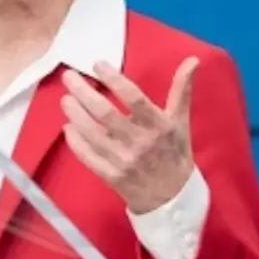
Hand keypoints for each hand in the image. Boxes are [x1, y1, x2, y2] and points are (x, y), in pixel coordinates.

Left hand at [61, 57, 198, 212]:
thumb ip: (181, 90)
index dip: (114, 80)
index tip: (98, 64)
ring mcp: (123, 160)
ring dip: (75, 114)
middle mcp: (140, 142)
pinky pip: (87, 156)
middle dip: (83, 92)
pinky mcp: (111, 176)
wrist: (172, 197)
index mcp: (158, 126)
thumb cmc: (174, 154)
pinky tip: (68, 127)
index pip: (134, 98)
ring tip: (66, 99)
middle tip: (69, 77)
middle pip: (105, 113)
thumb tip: (192, 60)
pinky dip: (75, 141)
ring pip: (92, 133)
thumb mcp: (180, 121)